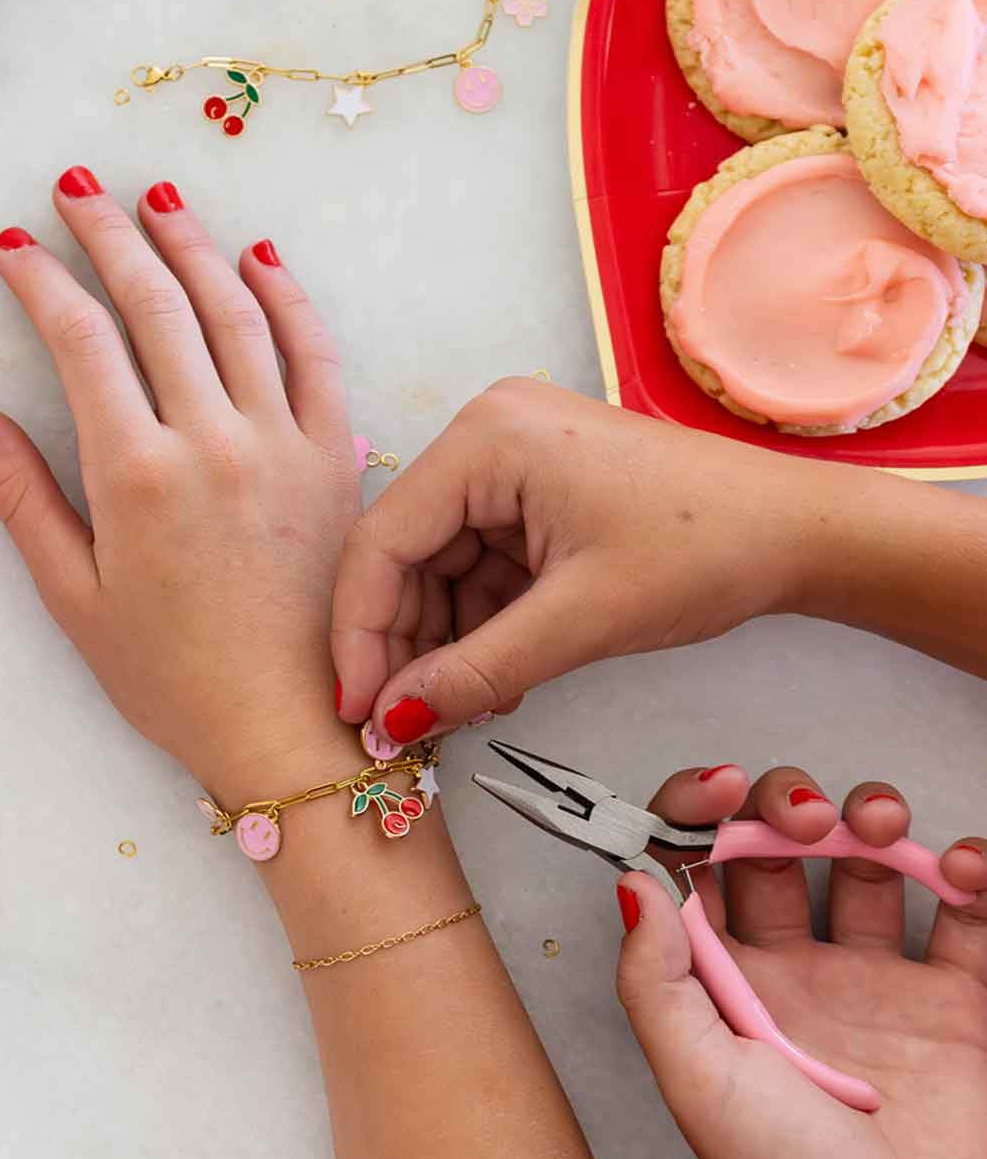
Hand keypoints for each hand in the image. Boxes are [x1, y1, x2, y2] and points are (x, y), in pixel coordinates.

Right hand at [0, 173, 358, 797]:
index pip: (81, 340)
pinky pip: (313, 353)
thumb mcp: (74, 599)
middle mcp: (212, 440)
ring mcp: (282, 441)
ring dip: (191, 241)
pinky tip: (259, 255)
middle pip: (156, 302)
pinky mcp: (335, 456)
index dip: (42, 282)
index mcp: (137, 475)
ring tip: (155, 194)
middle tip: (76, 186)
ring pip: (234, 309)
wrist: (289, 726)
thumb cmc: (172, 676)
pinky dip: (286, 295)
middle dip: (108, 232)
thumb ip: (23, 501)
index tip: (14, 246)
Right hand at [331, 378, 826, 741]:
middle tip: (403, 725)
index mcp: (487, 436)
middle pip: (406, 552)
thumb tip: (394, 721)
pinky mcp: (538, 490)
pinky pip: (483, 563)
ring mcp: (512, 459)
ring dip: (446, 641)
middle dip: (405, 642)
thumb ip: (478, 670)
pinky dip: (483, 623)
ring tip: (461, 709)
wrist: (800, 533)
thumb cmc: (706, 550)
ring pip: (441, 565)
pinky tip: (496, 679)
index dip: (361, 632)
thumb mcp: (583, 620)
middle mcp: (487, 433)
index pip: (384, 540)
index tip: (357, 710)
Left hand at [615, 764, 986, 1158]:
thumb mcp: (696, 1080)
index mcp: (726, 983)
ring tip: (877, 821)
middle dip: (784, 803)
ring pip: (869, 859)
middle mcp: (799, 970)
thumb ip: (656, 978)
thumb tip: (629, 879)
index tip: (717, 788)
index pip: (697, 868)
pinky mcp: (962, 1000)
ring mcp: (882, 981)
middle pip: (780, 847)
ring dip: (868, 813)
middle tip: (801, 811)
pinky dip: (965, 864)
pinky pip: (966, 908)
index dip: (699, 814)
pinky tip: (955, 865)